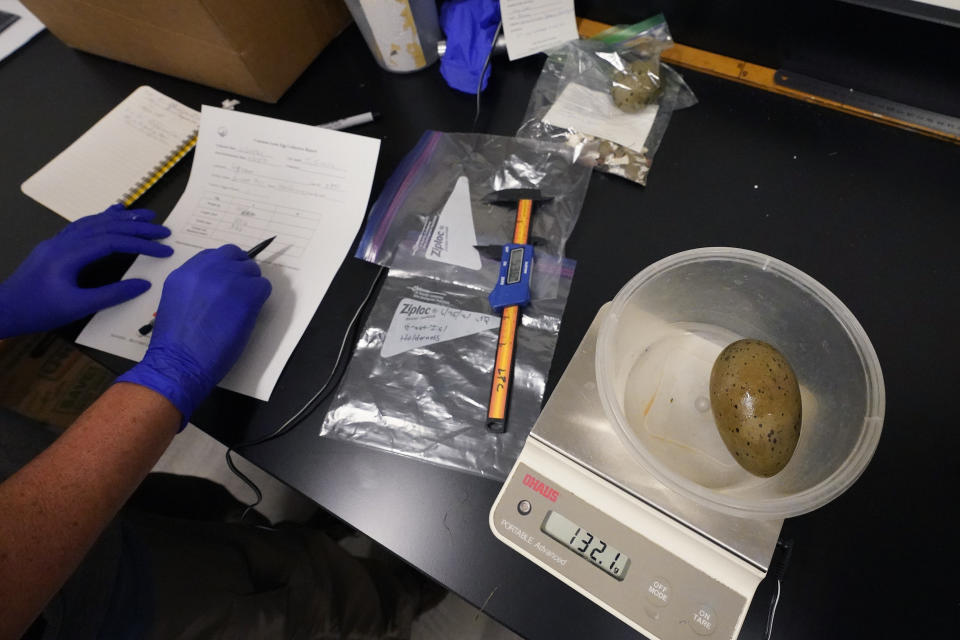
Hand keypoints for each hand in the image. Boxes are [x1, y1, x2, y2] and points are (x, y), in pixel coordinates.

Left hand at [0, 204, 172, 337]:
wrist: (3, 309)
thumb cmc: (38, 311)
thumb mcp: (77, 307)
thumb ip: (112, 295)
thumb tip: (143, 284)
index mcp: (69, 255)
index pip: (112, 241)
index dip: (141, 244)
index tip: (164, 249)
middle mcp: (63, 242)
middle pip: (106, 227)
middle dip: (137, 226)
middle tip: (163, 228)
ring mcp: (58, 242)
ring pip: (94, 222)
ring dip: (121, 218)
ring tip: (144, 215)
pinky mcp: (55, 247)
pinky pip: (82, 226)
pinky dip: (101, 219)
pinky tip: (111, 215)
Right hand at [116, 244, 271, 423]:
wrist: (180, 361)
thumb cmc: (175, 343)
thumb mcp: (175, 302)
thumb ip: (194, 287)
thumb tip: (214, 286)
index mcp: (185, 272)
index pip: (212, 255)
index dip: (223, 267)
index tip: (227, 281)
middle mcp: (207, 269)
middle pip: (234, 254)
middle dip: (240, 269)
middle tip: (241, 290)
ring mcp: (228, 279)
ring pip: (252, 270)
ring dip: (251, 285)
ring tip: (242, 307)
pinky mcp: (247, 293)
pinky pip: (264, 286)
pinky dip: (260, 299)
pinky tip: (249, 314)